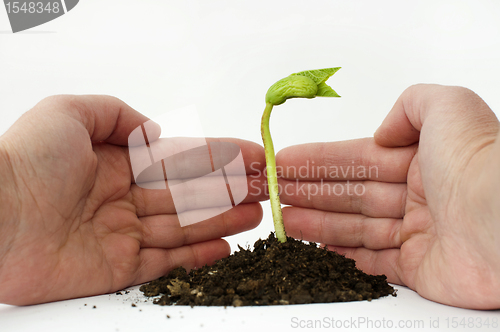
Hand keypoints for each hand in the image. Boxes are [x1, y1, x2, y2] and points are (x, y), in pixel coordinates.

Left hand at [0, 95, 266, 304]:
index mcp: (117, 162)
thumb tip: (155, 131)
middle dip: (229, 190)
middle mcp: (123, 197)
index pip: (180, 158)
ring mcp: (123, 234)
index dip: (218, 156)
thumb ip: (119, 114)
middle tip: (264, 188)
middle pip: (189, 194)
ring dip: (223, 220)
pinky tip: (225, 247)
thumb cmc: (25, 163)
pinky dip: (198, 256)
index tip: (249, 155)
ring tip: (256, 215)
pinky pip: (167, 262)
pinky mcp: (118, 268)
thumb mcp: (70, 112)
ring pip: (185, 226)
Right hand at [276, 84, 499, 308]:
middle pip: (350, 194)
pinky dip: (342, 256)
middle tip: (273, 193)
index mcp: (422, 160)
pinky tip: (316, 247)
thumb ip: (411, 104)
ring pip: (355, 228)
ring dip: (316, 223)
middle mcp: (418, 196)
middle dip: (309, 192)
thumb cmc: (481, 166)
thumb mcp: (448, 107)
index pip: (356, 159)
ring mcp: (417, 234)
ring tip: (283, 220)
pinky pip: (372, 263)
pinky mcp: (419, 270)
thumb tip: (382, 131)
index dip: (318, 160)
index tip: (285, 162)